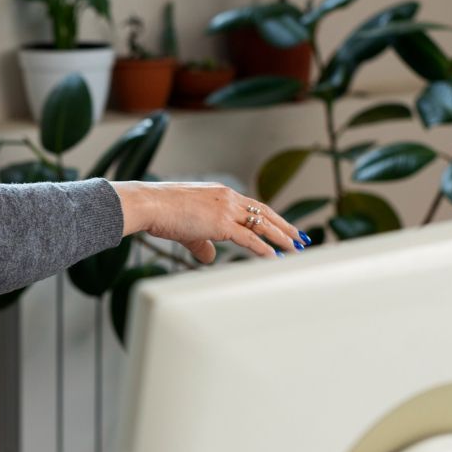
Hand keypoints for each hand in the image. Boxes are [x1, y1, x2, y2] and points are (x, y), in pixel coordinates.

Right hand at [109, 181, 305, 262]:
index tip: (282, 225)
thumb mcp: (186, 228)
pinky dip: (266, 249)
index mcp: (221, 194)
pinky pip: (251, 239)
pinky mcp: (222, 224)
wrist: (151, 204)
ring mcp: (227, 209)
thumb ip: (202, 243)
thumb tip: (210, 256)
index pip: (253, 205)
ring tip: (296, 248)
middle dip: (284, 226)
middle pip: (265, 212)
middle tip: (300, 237)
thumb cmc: (161, 213)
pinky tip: (277, 257)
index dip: (270, 217)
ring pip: (263, 225)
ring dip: (282, 238)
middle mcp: (228, 198)